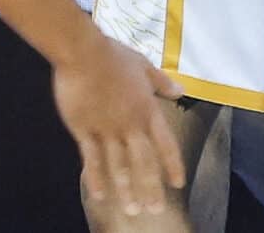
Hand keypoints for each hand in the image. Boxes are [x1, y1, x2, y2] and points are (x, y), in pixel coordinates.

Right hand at [51, 36, 184, 219]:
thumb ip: (160, 83)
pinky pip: (92, 159)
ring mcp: (107, 130)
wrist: (82, 52)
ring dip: (126, 189)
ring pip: (119, 165)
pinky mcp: (84, 130)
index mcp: (147, 110)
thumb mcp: (142, 65)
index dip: (172, 164)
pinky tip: (100, 194)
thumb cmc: (112, 55)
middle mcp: (130, 125)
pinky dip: (96, 178)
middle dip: (150, 188)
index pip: (165, 143)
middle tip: (155, 210)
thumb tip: (180, 91)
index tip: (178, 184)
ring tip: (132, 210)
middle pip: (143, 162)